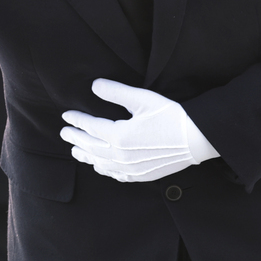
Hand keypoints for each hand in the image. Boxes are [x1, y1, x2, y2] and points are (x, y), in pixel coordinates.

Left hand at [60, 79, 216, 182]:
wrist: (196, 139)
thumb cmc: (171, 117)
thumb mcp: (143, 99)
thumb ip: (116, 92)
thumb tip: (94, 85)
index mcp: (119, 135)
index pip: (90, 127)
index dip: (76, 120)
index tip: (66, 115)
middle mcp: (121, 155)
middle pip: (91, 147)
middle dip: (76, 138)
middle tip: (64, 133)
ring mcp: (130, 168)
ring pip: (100, 163)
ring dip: (85, 156)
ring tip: (75, 150)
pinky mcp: (141, 175)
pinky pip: (115, 174)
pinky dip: (103, 169)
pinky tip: (99, 166)